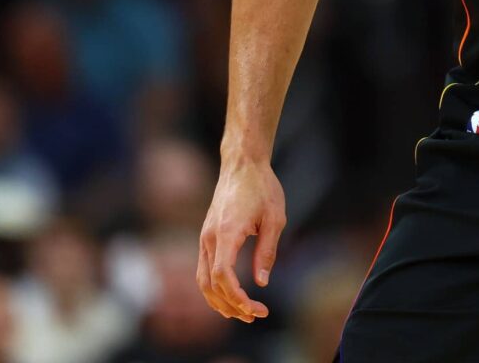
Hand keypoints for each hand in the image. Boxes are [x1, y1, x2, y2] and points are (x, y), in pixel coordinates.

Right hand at [197, 157, 285, 321]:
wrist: (242, 164)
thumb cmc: (262, 187)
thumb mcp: (275, 218)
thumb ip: (267, 251)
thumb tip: (261, 282)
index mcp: (226, 232)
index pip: (222, 276)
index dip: (236, 297)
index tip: (254, 308)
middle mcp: (210, 237)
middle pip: (209, 284)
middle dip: (229, 305)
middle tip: (254, 316)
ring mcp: (205, 237)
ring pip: (202, 280)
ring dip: (219, 300)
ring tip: (242, 312)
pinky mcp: (207, 236)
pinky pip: (204, 269)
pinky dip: (214, 287)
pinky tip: (231, 295)